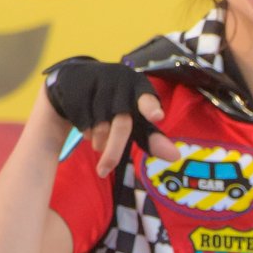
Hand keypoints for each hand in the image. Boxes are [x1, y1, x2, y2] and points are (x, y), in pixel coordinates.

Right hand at [42, 56, 174, 177]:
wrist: (79, 81)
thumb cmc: (116, 104)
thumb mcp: (136, 119)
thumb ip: (152, 137)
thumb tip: (176, 157)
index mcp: (140, 87)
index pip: (147, 98)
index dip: (151, 107)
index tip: (157, 116)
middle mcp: (121, 80)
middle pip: (121, 124)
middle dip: (113, 151)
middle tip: (104, 171)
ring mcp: (98, 81)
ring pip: (99, 125)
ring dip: (98, 140)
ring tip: (99, 138)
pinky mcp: (77, 85)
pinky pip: (81, 120)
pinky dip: (84, 130)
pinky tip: (86, 124)